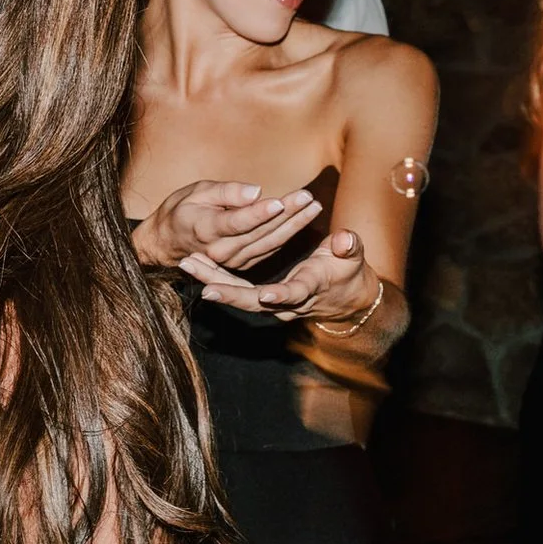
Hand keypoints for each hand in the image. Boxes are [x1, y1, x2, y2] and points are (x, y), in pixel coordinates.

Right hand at [134, 180, 321, 271]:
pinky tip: (301, 221)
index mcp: (206, 230)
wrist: (167, 242)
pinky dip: (286, 236)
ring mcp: (232, 261)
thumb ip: (226, 192)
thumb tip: (256, 192)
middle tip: (308, 198)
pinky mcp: (241, 264)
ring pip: (269, 243)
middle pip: (260, 233)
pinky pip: (268, 250)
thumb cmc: (182, 210)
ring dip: (294, 226)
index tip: (280, 202)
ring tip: (313, 206)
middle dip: (287, 215)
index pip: (238, 222)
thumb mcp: (197, 192)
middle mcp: (221, 250)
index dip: (260, 213)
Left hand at [181, 227, 376, 323]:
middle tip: (204, 285)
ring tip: (189, 264)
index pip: (297, 293)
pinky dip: (216, 278)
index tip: (266, 294)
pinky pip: (235, 290)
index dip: (283, 295)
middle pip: (254, 302)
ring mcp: (274, 304)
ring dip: (214, 281)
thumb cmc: (348, 271)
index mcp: (311, 287)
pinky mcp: (263, 299)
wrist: (344, 298)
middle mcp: (289, 301)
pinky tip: (195, 264)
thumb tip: (345, 239)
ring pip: (239, 296)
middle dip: (229, 293)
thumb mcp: (353, 257)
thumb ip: (349, 248)